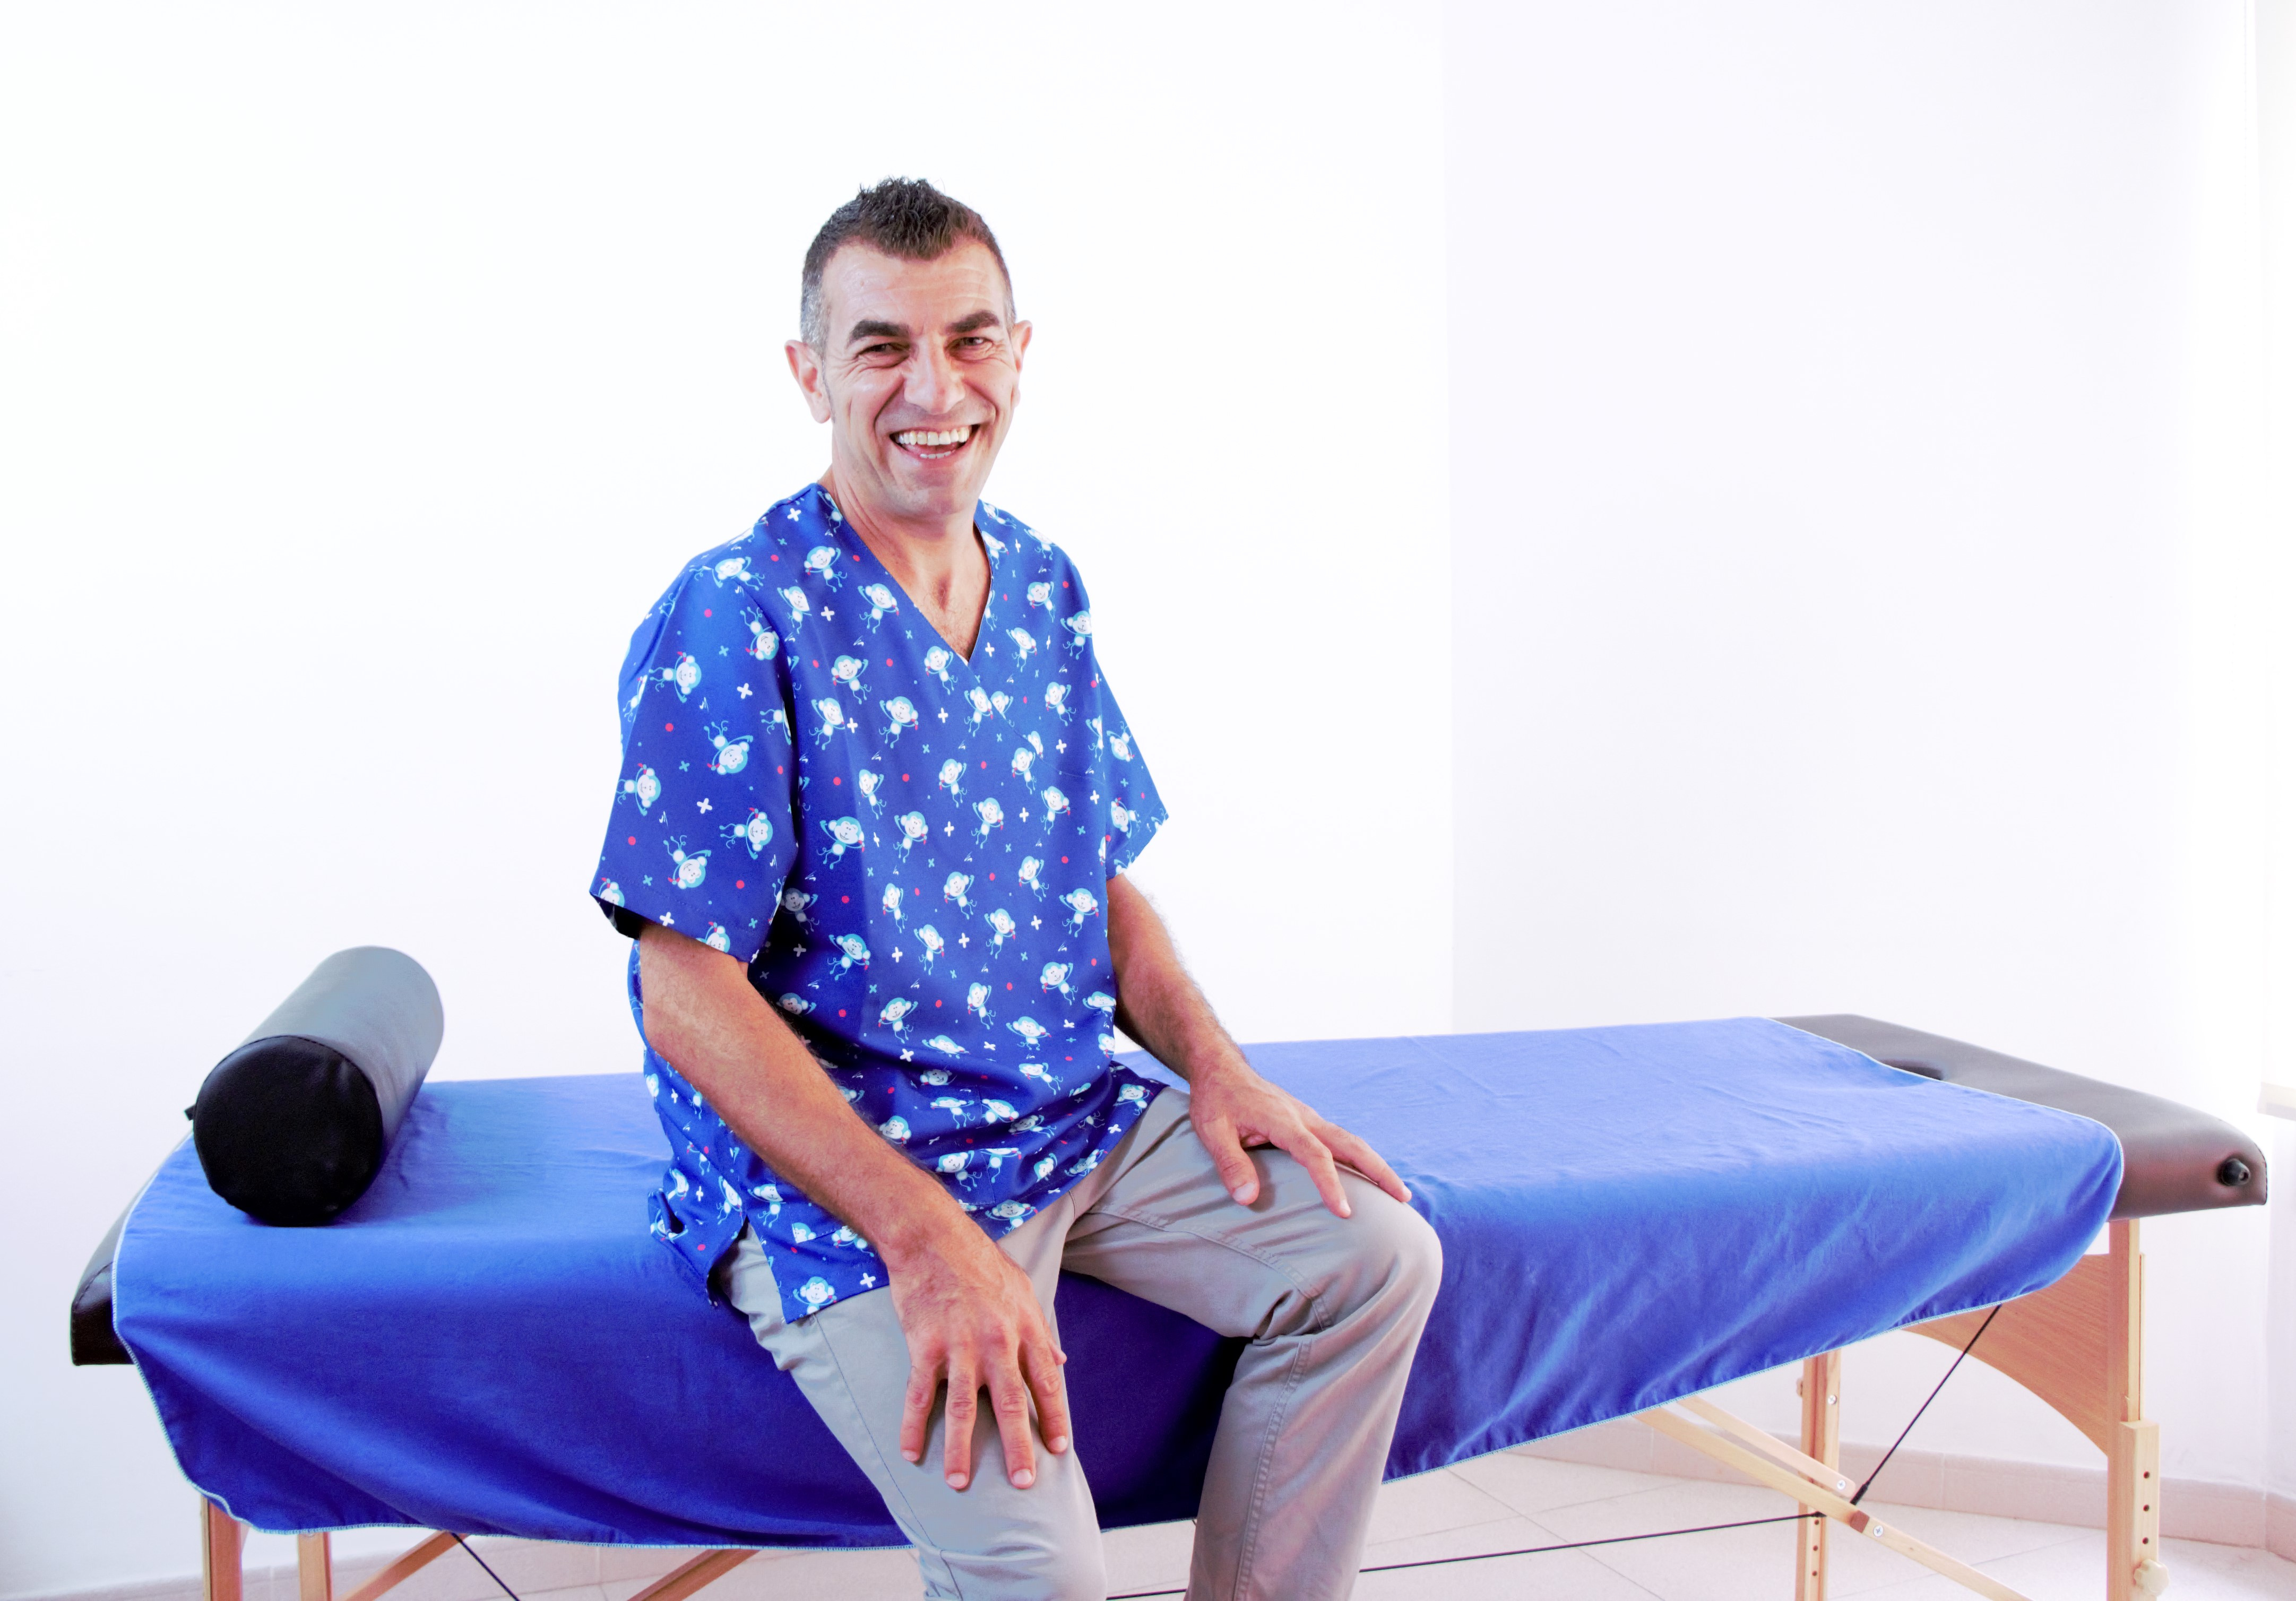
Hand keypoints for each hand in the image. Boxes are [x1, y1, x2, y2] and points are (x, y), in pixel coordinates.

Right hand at [885, 1219, 1069, 1491]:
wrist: (932, 1237)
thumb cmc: (980, 1262)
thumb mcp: (1023, 1289)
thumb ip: (1041, 1330)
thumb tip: (1061, 1362)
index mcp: (1024, 1329)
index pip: (1046, 1382)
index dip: (1054, 1417)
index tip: (1059, 1449)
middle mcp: (996, 1342)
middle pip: (1010, 1404)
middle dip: (1017, 1447)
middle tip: (1023, 1484)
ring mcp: (959, 1346)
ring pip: (961, 1409)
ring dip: (960, 1450)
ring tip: (959, 1484)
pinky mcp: (924, 1346)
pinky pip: (919, 1395)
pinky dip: (912, 1426)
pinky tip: (910, 1453)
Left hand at [1186, 1061, 1412, 1215]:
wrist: (1221, 1068)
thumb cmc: (1216, 1100)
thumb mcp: (1212, 1131)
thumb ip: (1230, 1164)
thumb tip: (1247, 1199)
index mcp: (1284, 1120)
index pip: (1315, 1155)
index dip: (1331, 1183)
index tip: (1344, 1211)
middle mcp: (1304, 1118)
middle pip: (1351, 1144)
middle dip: (1378, 1171)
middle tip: (1403, 1198)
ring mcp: (1309, 1118)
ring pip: (1351, 1141)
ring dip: (1375, 1165)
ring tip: (1398, 1193)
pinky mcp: (1308, 1122)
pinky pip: (1340, 1140)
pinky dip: (1360, 1158)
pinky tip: (1366, 1177)